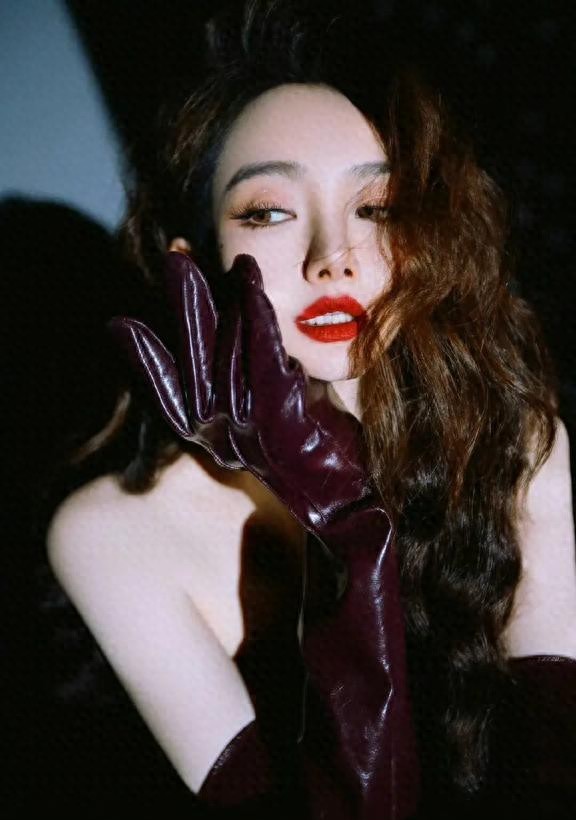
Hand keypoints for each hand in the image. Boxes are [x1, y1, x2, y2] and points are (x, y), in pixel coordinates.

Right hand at [107, 251, 384, 543]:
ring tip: (226, 257)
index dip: (147, 356)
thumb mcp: (277, 413)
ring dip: (223, 300)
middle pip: (194, 361)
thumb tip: (245, 328)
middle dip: (185, 303)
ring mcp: (251, 428)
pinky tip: (249, 284)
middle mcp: (222, 433)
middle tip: (176, 253)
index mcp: (212, 436)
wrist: (343, 503)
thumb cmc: (312, 453)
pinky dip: (254, 319)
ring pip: (228, 355)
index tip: (123, 322)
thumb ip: (257, 376)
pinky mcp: (282, 422)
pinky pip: (263, 362)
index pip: (170, 391)